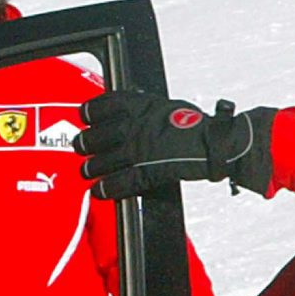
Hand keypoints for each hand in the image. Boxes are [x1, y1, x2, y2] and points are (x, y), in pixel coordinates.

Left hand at [76, 93, 274, 198]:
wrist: (214, 143)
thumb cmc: (193, 124)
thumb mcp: (164, 106)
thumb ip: (143, 109)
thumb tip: (128, 111)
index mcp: (140, 106)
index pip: (103, 105)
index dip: (89, 112)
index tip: (84, 116)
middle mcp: (134, 126)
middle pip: (97, 135)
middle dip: (84, 142)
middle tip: (80, 146)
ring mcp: (138, 150)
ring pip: (103, 160)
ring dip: (91, 166)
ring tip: (86, 170)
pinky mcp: (146, 172)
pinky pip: (119, 181)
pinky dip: (106, 187)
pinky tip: (98, 190)